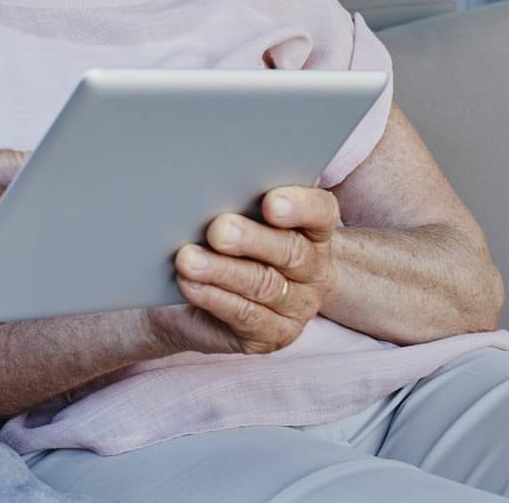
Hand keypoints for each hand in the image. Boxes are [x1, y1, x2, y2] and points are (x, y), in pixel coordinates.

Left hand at [168, 186, 338, 354]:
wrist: (202, 299)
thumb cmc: (227, 245)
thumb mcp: (236, 216)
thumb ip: (240, 197)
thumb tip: (219, 173)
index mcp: (313, 230)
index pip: (321, 212)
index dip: (299, 206)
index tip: (270, 203)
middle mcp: (313, 269)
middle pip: (290, 251)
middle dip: (251, 239)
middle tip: (218, 230)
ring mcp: (296, 307)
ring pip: (263, 285)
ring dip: (222, 270)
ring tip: (188, 258)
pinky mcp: (272, 336)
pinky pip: (245, 316)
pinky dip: (214, 297)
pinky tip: (189, 284)